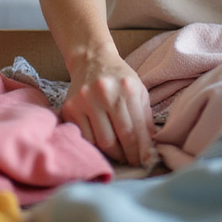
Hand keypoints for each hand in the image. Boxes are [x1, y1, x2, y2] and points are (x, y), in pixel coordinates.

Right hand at [61, 51, 155, 166]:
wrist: (92, 59)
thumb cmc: (120, 78)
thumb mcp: (139, 91)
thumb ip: (145, 118)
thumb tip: (151, 148)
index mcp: (126, 89)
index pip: (135, 130)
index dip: (141, 151)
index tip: (146, 162)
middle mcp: (104, 93)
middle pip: (117, 138)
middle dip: (127, 156)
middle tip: (133, 161)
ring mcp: (84, 100)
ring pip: (99, 141)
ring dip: (112, 154)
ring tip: (120, 155)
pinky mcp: (70, 107)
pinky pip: (85, 137)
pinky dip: (96, 146)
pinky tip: (104, 145)